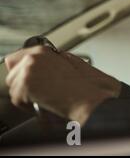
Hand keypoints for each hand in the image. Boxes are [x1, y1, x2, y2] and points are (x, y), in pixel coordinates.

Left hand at [4, 46, 120, 124]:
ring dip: (27, 96)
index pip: (15, 59)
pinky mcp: (25, 86)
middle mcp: (32, 58)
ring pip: (14, 89)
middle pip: (12, 75)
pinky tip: (45, 103)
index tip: (30, 80)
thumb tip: (41, 67)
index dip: (22, 72)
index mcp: (43, 51)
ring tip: (45, 98)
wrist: (89, 97)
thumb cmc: (86, 85)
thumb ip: (51, 61)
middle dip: (24, 85)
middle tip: (41, 92)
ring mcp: (28, 71)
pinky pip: (17, 101)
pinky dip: (29, 106)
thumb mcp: (70, 63)